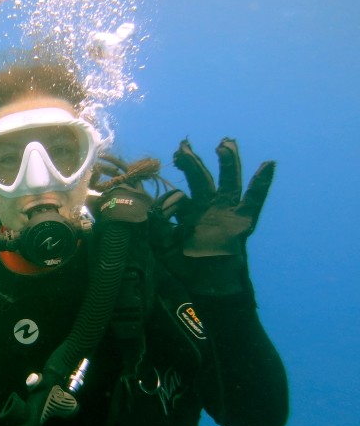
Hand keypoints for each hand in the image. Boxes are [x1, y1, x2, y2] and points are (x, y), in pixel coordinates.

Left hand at [151, 138, 274, 293]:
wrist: (207, 283)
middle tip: (183, 145)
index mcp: (187, 213)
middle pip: (200, 177)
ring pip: (228, 180)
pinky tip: (268, 163)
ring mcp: (226, 211)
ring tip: (224, 142)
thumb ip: (157, 222)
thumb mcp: (162, 244)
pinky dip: (261, 182)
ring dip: (227, 161)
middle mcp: (207, 207)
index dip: (170, 200)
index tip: (168, 210)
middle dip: (191, 161)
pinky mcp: (242, 220)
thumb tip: (169, 199)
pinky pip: (254, 198)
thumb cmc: (184, 265)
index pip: (177, 196)